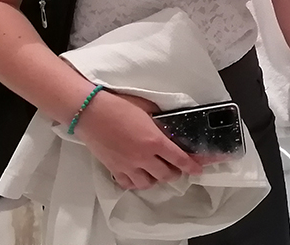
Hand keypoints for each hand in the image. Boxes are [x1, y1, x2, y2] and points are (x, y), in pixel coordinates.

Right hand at [75, 91, 202, 189]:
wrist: (90, 111)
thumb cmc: (119, 105)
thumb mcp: (147, 108)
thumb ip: (160, 119)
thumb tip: (168, 124)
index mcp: (155, 141)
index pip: (179, 159)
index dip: (192, 166)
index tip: (199, 169)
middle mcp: (143, 157)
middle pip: (166, 175)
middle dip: (175, 172)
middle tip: (176, 166)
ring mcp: (127, 166)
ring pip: (148, 183)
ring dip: (156, 178)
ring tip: (157, 170)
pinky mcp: (113, 169)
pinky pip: (128, 184)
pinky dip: (136, 182)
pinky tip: (138, 174)